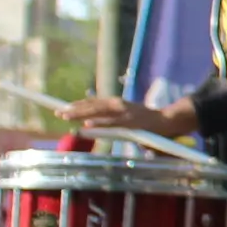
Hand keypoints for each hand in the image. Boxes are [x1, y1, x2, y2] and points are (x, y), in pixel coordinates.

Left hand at [63, 95, 195, 137]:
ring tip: (66, 116)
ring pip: (99, 111)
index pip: (95, 101)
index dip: (79, 104)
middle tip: (58, 112)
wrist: (169, 121)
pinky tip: (86, 125)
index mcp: (118, 104)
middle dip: (74, 109)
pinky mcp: (131, 123)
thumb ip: (114, 119)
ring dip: (82, 114)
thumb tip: (97, 121)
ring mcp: (125, 113)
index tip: (64, 107)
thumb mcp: (129, 117)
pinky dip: (99, 123)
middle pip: (93, 105)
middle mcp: (120, 105)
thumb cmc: (149, 123)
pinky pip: (111, 123)